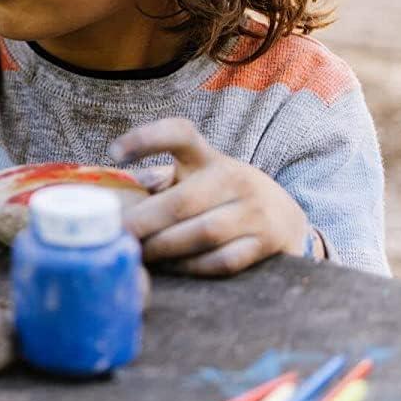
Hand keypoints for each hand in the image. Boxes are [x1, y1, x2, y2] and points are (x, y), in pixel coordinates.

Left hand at [112, 118, 312, 276]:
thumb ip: (162, 184)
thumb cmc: (221, 198)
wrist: (285, 218)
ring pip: (201, 233)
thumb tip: (121, 199)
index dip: (146, 138)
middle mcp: (234, 178)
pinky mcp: (266, 242)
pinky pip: (221, 260)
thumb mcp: (197, 178)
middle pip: (182, 201)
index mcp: (208, 157)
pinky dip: (191, 266)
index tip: (114, 153)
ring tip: (139, 254)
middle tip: (118, 235)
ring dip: (164, 247)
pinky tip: (171, 266)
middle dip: (143, 222)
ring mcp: (254, 210)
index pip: (179, 134)